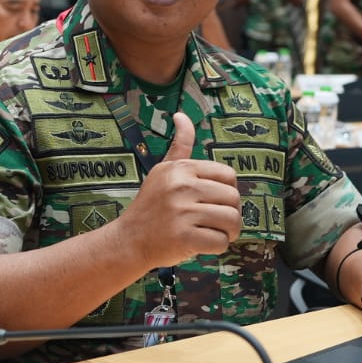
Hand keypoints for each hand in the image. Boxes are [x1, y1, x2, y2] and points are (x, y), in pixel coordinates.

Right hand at [116, 113, 240, 267]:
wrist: (128, 240)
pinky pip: (221, 242)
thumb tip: (181, 115)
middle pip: (234, 198)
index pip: (228, 175)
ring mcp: (182, 213)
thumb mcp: (162, 171)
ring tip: (214, 233)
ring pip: (232, 220)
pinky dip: (217, 247)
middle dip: (231, 213)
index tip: (215, 201)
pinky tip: (203, 245)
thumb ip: (179, 146)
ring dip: (228, 232)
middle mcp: (181, 187)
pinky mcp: (183, 237)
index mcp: (180, 169)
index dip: (227, 191)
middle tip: (216, 222)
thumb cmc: (151, 206)